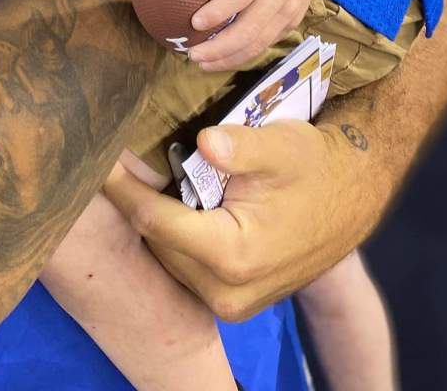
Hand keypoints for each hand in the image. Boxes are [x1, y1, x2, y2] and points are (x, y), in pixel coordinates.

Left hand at [104, 119, 374, 323]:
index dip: (122, 188)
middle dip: (132, 202)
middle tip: (107, 160)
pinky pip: (185, 266)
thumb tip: (205, 142)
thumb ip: (241, 148)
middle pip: (156, 242)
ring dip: (151, 219)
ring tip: (131, 175)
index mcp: (234, 256)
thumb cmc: (314, 166)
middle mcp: (226, 293)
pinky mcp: (233, 302)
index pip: (154, 222)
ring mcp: (230, 304)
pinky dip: (173, 233)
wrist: (351, 198)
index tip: (95, 158)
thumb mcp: (281, 146)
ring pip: (167, 257)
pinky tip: (167, 200)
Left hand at [158, 0, 318, 70]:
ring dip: (231, 57)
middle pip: (253, 26)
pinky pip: (268, 41)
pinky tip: (222, 56)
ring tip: (202, 62)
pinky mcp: (294, 18)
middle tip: (192, 54)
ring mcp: (292, 7)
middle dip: (222, 47)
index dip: (221, 10)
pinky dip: (245, 53)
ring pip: (261, 41)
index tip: (195, 22)